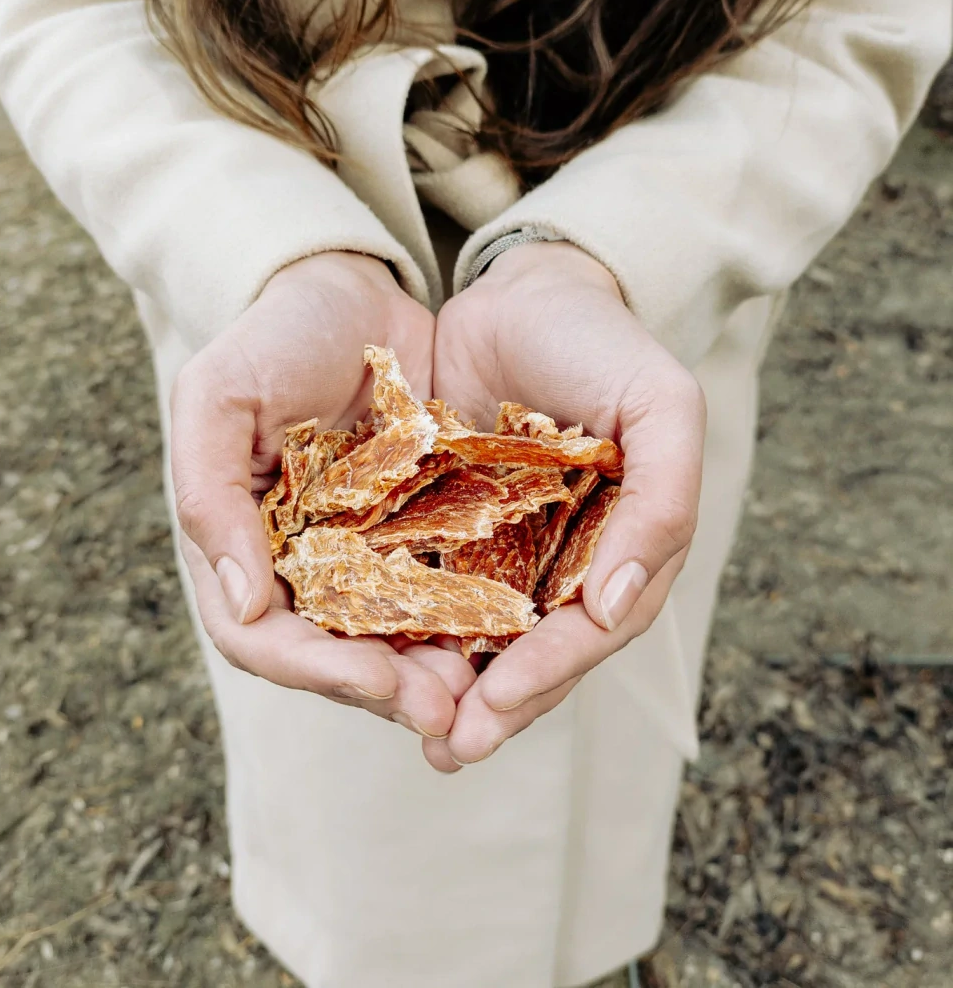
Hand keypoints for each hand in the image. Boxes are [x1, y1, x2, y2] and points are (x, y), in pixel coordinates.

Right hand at [171, 252, 474, 737]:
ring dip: (435, 674)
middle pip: (335, 657)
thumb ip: (208, 495)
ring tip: (486, 692)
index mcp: (243, 548)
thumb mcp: (217, 397)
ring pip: (393, 640)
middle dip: (389, 690)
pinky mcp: (416, 534)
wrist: (347, 290)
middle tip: (448, 711)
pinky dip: (468, 622)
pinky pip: (441, 591)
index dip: (318, 673)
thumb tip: (241, 602)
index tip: (379, 683)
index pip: (264, 639)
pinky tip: (508, 636)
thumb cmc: (271, 336)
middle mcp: (301, 566)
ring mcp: (361, 554)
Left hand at [425, 241, 705, 770]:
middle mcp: (567, 562)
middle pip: (535, 652)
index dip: (549, 674)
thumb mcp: (661, 406)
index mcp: (624, 548)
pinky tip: (378, 658)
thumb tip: (614, 607)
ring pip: (483, 635)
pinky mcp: (453, 527)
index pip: (591, 630)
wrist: (526, 294)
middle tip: (449, 748)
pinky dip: (412, 625)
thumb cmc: (602, 345)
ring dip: (451, 685)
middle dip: (497, 703)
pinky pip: (433, 585)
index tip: (496, 705)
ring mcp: (509, 548)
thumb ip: (662, 502)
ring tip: (418, 731)